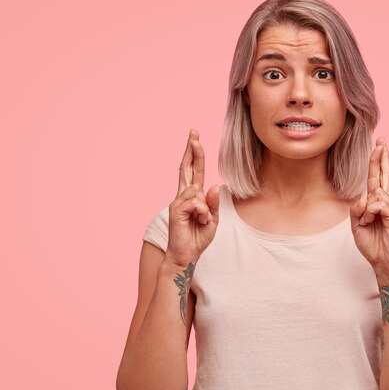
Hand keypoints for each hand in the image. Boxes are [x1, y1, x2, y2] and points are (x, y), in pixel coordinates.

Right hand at [165, 129, 219, 266]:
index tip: (194, 138)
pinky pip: (194, 202)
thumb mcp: (213, 220)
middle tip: (193, 132)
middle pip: (187, 168)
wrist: (186, 256)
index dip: (195, 154)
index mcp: (193, 196)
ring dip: (205, 208)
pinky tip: (199, 221)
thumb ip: (213, 204)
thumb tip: (213, 185)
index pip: (194, 171)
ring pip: (196, 190)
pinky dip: (201, 212)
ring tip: (203, 221)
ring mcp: (178, 202)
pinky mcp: (175, 210)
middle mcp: (184, 196)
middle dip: (191, 150)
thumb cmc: (198, 238)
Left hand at [349, 137, 388, 277]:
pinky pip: (378, 204)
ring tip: (368, 223)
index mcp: (377, 203)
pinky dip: (370, 213)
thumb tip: (364, 198)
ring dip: (366, 209)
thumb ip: (356, 209)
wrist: (384, 263)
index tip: (378, 145)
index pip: (377, 178)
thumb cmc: (372, 244)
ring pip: (375, 193)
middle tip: (381, 139)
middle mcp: (387, 202)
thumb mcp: (356, 225)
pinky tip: (371, 222)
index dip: (377, 162)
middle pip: (384, 174)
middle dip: (382, 156)